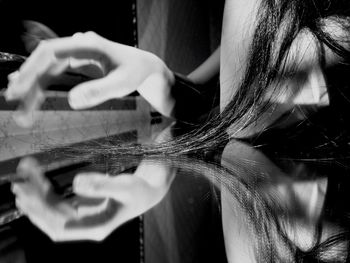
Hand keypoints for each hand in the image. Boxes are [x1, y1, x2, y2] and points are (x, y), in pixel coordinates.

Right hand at [5, 32, 174, 126]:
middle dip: (28, 78)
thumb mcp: (122, 84)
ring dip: (33, 85)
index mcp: (87, 44)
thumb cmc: (134, 73)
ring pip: (46, 67)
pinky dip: (43, 85)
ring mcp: (75, 53)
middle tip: (13, 97)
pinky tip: (31, 95)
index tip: (20, 86)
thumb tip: (72, 102)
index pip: (51, 52)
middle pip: (44, 59)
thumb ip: (99, 91)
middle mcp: (78, 45)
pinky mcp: (76, 61)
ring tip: (21, 106)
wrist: (143, 67)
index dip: (32, 68)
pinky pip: (54, 72)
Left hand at [12, 157, 175, 241]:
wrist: (147, 191)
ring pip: (52, 210)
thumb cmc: (138, 190)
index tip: (29, 198)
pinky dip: (47, 190)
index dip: (43, 215)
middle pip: (52, 219)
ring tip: (24, 175)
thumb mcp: (124, 186)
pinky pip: (58, 201)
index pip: (62, 227)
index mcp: (97, 227)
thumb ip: (102, 185)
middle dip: (34, 203)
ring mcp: (82, 218)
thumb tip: (76, 184)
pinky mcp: (81, 208)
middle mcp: (86, 226)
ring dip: (37, 194)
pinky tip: (38, 178)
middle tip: (19, 184)